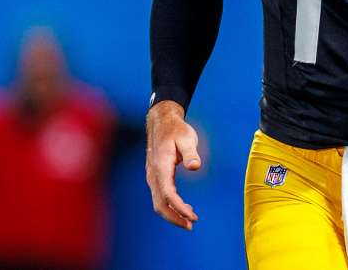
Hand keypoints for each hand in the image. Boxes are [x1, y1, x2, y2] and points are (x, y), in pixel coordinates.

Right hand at [145, 100, 201, 229]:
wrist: (162, 123)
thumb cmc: (177, 130)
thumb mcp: (187, 138)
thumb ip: (191, 152)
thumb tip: (195, 167)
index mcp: (161, 166)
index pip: (168, 194)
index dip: (179, 208)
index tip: (192, 216)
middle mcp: (153, 175)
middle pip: (160, 204)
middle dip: (174, 217)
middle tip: (191, 225)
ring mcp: (152, 177)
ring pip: (158, 202)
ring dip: (172, 214)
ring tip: (190, 220)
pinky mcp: (155, 178)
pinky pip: (160, 197)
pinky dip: (171, 206)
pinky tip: (185, 208)